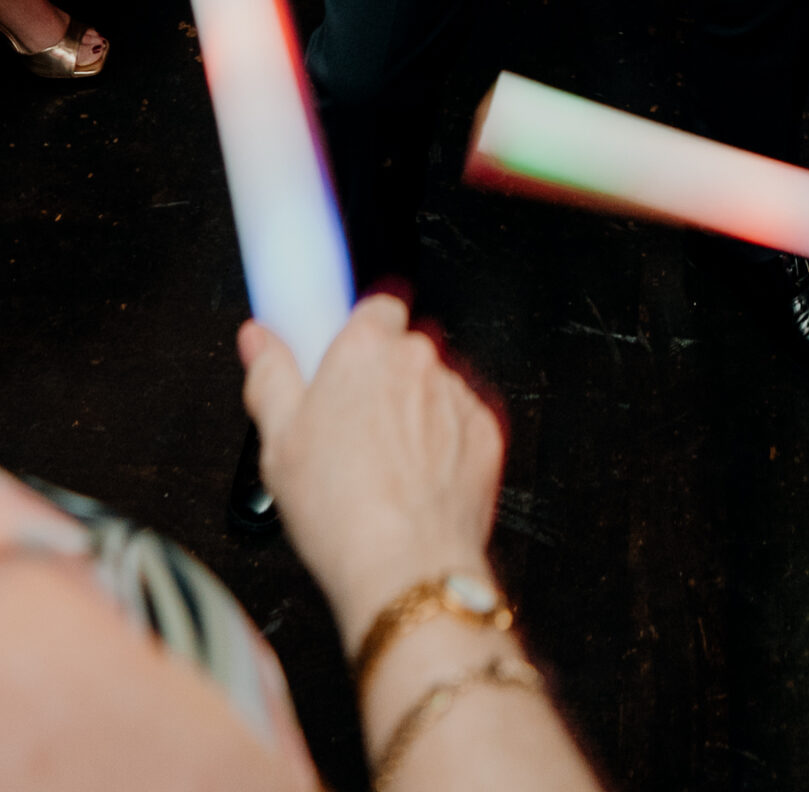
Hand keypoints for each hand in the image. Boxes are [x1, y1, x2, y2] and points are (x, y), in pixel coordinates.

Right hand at [238, 296, 503, 653]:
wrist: (406, 567)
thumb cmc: (342, 511)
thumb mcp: (278, 442)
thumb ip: (270, 376)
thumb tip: (258, 339)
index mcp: (365, 350)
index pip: (375, 305)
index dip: (359, 336)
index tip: (345, 363)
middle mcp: (417, 359)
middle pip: (404, 350)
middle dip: (384, 379)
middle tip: (354, 428)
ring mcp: (456, 394)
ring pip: (434, 387)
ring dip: (415, 411)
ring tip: (384, 466)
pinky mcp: (485, 430)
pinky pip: (462, 422)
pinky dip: (445, 443)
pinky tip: (415, 482)